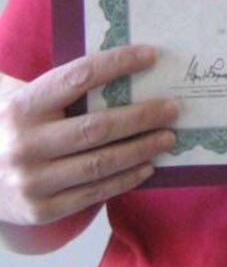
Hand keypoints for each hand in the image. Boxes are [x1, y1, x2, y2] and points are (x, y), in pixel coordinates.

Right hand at [0, 46, 177, 228]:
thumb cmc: (15, 128)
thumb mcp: (27, 100)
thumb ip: (65, 88)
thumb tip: (128, 66)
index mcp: (23, 105)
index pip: (79, 76)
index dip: (117, 64)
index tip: (151, 56)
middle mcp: (25, 143)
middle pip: (97, 127)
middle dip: (142, 116)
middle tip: (172, 108)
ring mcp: (31, 180)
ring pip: (100, 163)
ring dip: (141, 149)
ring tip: (167, 137)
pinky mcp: (39, 210)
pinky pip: (92, 193)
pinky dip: (125, 179)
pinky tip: (147, 166)